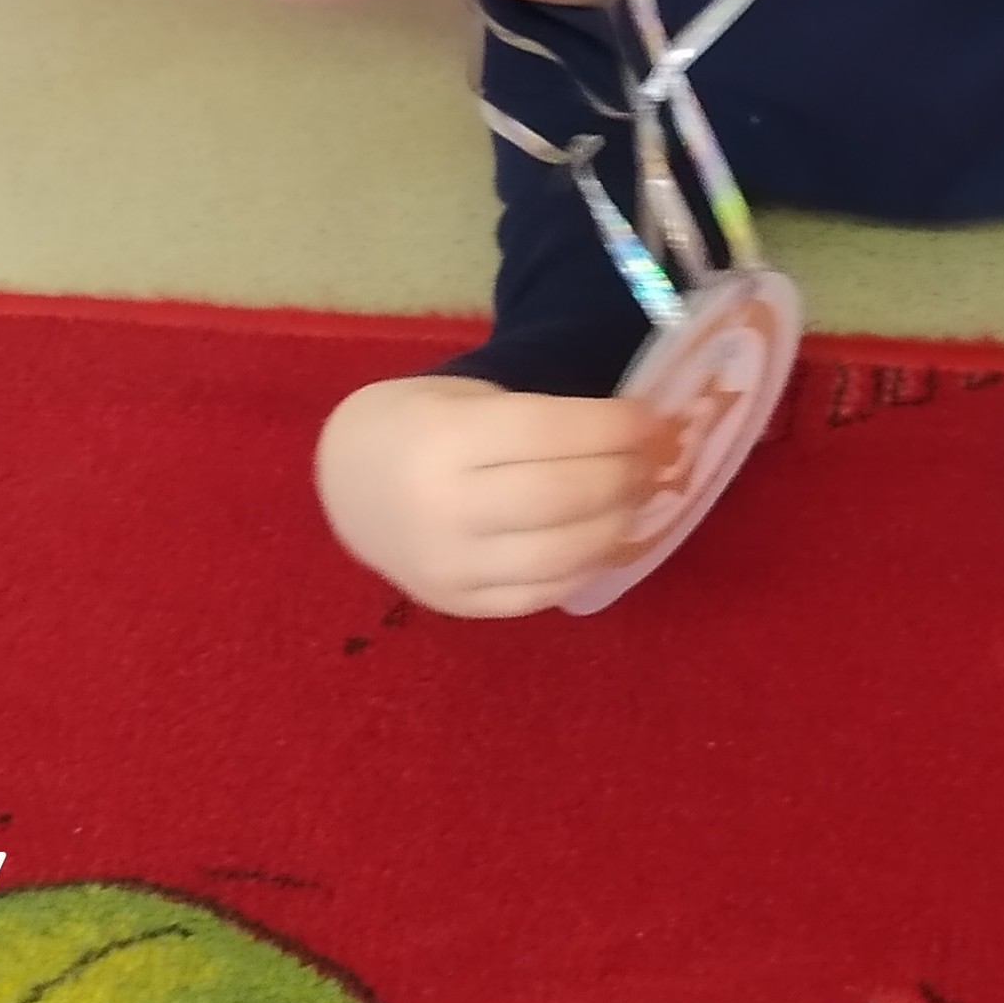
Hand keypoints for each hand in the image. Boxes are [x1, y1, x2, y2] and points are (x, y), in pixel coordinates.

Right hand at [316, 375, 664, 617]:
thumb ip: (540, 416)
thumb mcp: (465, 397)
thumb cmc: (417, 423)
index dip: (616, 426)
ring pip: (563, 552)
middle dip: (627, 473)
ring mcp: (450, 567)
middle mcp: (445, 508)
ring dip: (620, 521)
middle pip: (564, 496)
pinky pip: (543, 593)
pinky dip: (588, 564)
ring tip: (640, 495)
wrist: (346, 484)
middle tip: (657, 457)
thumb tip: (640, 433)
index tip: (653, 419)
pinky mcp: (458, 605)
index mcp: (444, 438)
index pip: (552, 433)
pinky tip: (606, 535)